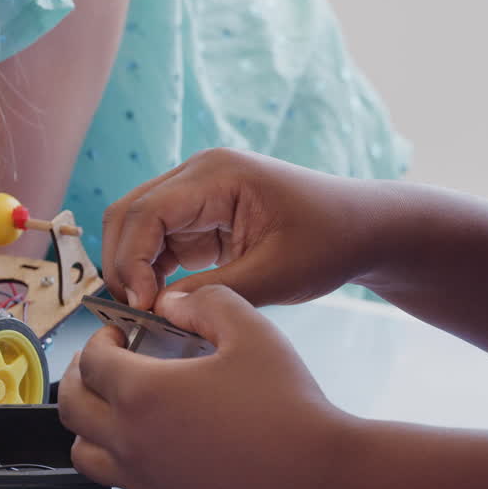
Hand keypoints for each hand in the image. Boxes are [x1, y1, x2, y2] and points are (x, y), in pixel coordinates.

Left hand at [58, 286, 354, 488]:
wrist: (320, 481)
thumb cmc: (289, 407)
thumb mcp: (251, 330)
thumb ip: (207, 302)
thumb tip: (174, 302)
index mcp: (142, 393)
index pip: (91, 361)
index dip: (99, 339)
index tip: (118, 333)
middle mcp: (130, 440)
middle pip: (70, 406)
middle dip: (78, 376)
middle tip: (101, 363)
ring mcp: (144, 480)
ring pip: (84, 452)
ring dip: (88, 423)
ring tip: (114, 405)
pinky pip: (119, 480)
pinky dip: (118, 455)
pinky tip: (153, 438)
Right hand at [101, 148, 385, 310]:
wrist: (364, 229)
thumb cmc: (331, 242)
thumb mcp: (277, 274)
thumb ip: (214, 292)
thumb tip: (158, 309)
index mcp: (216, 175)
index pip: (146, 212)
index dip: (131, 260)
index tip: (142, 306)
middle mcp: (197, 175)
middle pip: (128, 214)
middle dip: (122, 264)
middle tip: (136, 313)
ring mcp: (195, 194)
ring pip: (135, 228)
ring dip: (133, 269)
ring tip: (147, 313)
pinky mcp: (199, 217)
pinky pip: (156, 242)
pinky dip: (150, 272)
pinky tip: (161, 303)